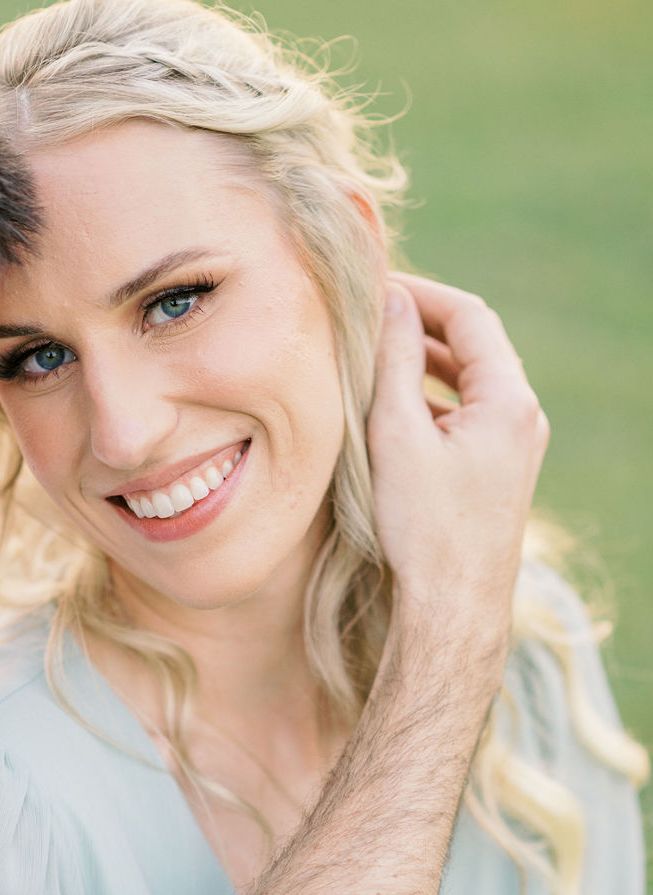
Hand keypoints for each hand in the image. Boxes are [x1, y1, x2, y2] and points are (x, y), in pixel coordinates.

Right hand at [368, 274, 547, 646]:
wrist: (453, 607)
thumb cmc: (424, 526)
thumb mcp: (397, 434)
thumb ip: (394, 360)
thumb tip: (391, 301)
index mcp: (508, 400)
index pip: (469, 316)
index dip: (422, 294)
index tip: (377, 287)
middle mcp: (523, 418)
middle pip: (473, 347)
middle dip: (421, 327)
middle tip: (369, 319)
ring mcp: (516, 448)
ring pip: (469, 384)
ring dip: (423, 366)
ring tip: (373, 360)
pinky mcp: (500, 474)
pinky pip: (468, 417)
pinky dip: (433, 402)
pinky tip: (392, 414)